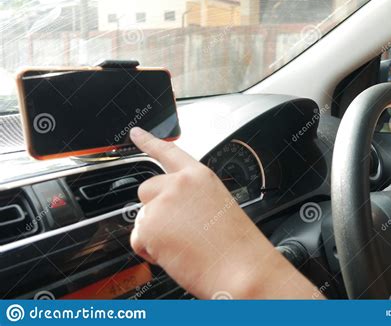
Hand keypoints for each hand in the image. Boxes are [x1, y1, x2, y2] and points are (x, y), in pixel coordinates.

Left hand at [129, 127, 317, 298]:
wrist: (242, 269)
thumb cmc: (237, 246)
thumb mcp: (217, 207)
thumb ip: (191, 199)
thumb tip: (172, 210)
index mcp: (200, 177)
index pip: (169, 152)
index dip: (149, 141)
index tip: (135, 133)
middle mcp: (178, 184)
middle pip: (146, 190)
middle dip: (154, 210)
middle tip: (177, 230)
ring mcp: (162, 203)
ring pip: (142, 218)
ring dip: (155, 235)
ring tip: (185, 247)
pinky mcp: (150, 226)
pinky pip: (138, 240)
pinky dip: (151, 251)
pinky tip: (176, 255)